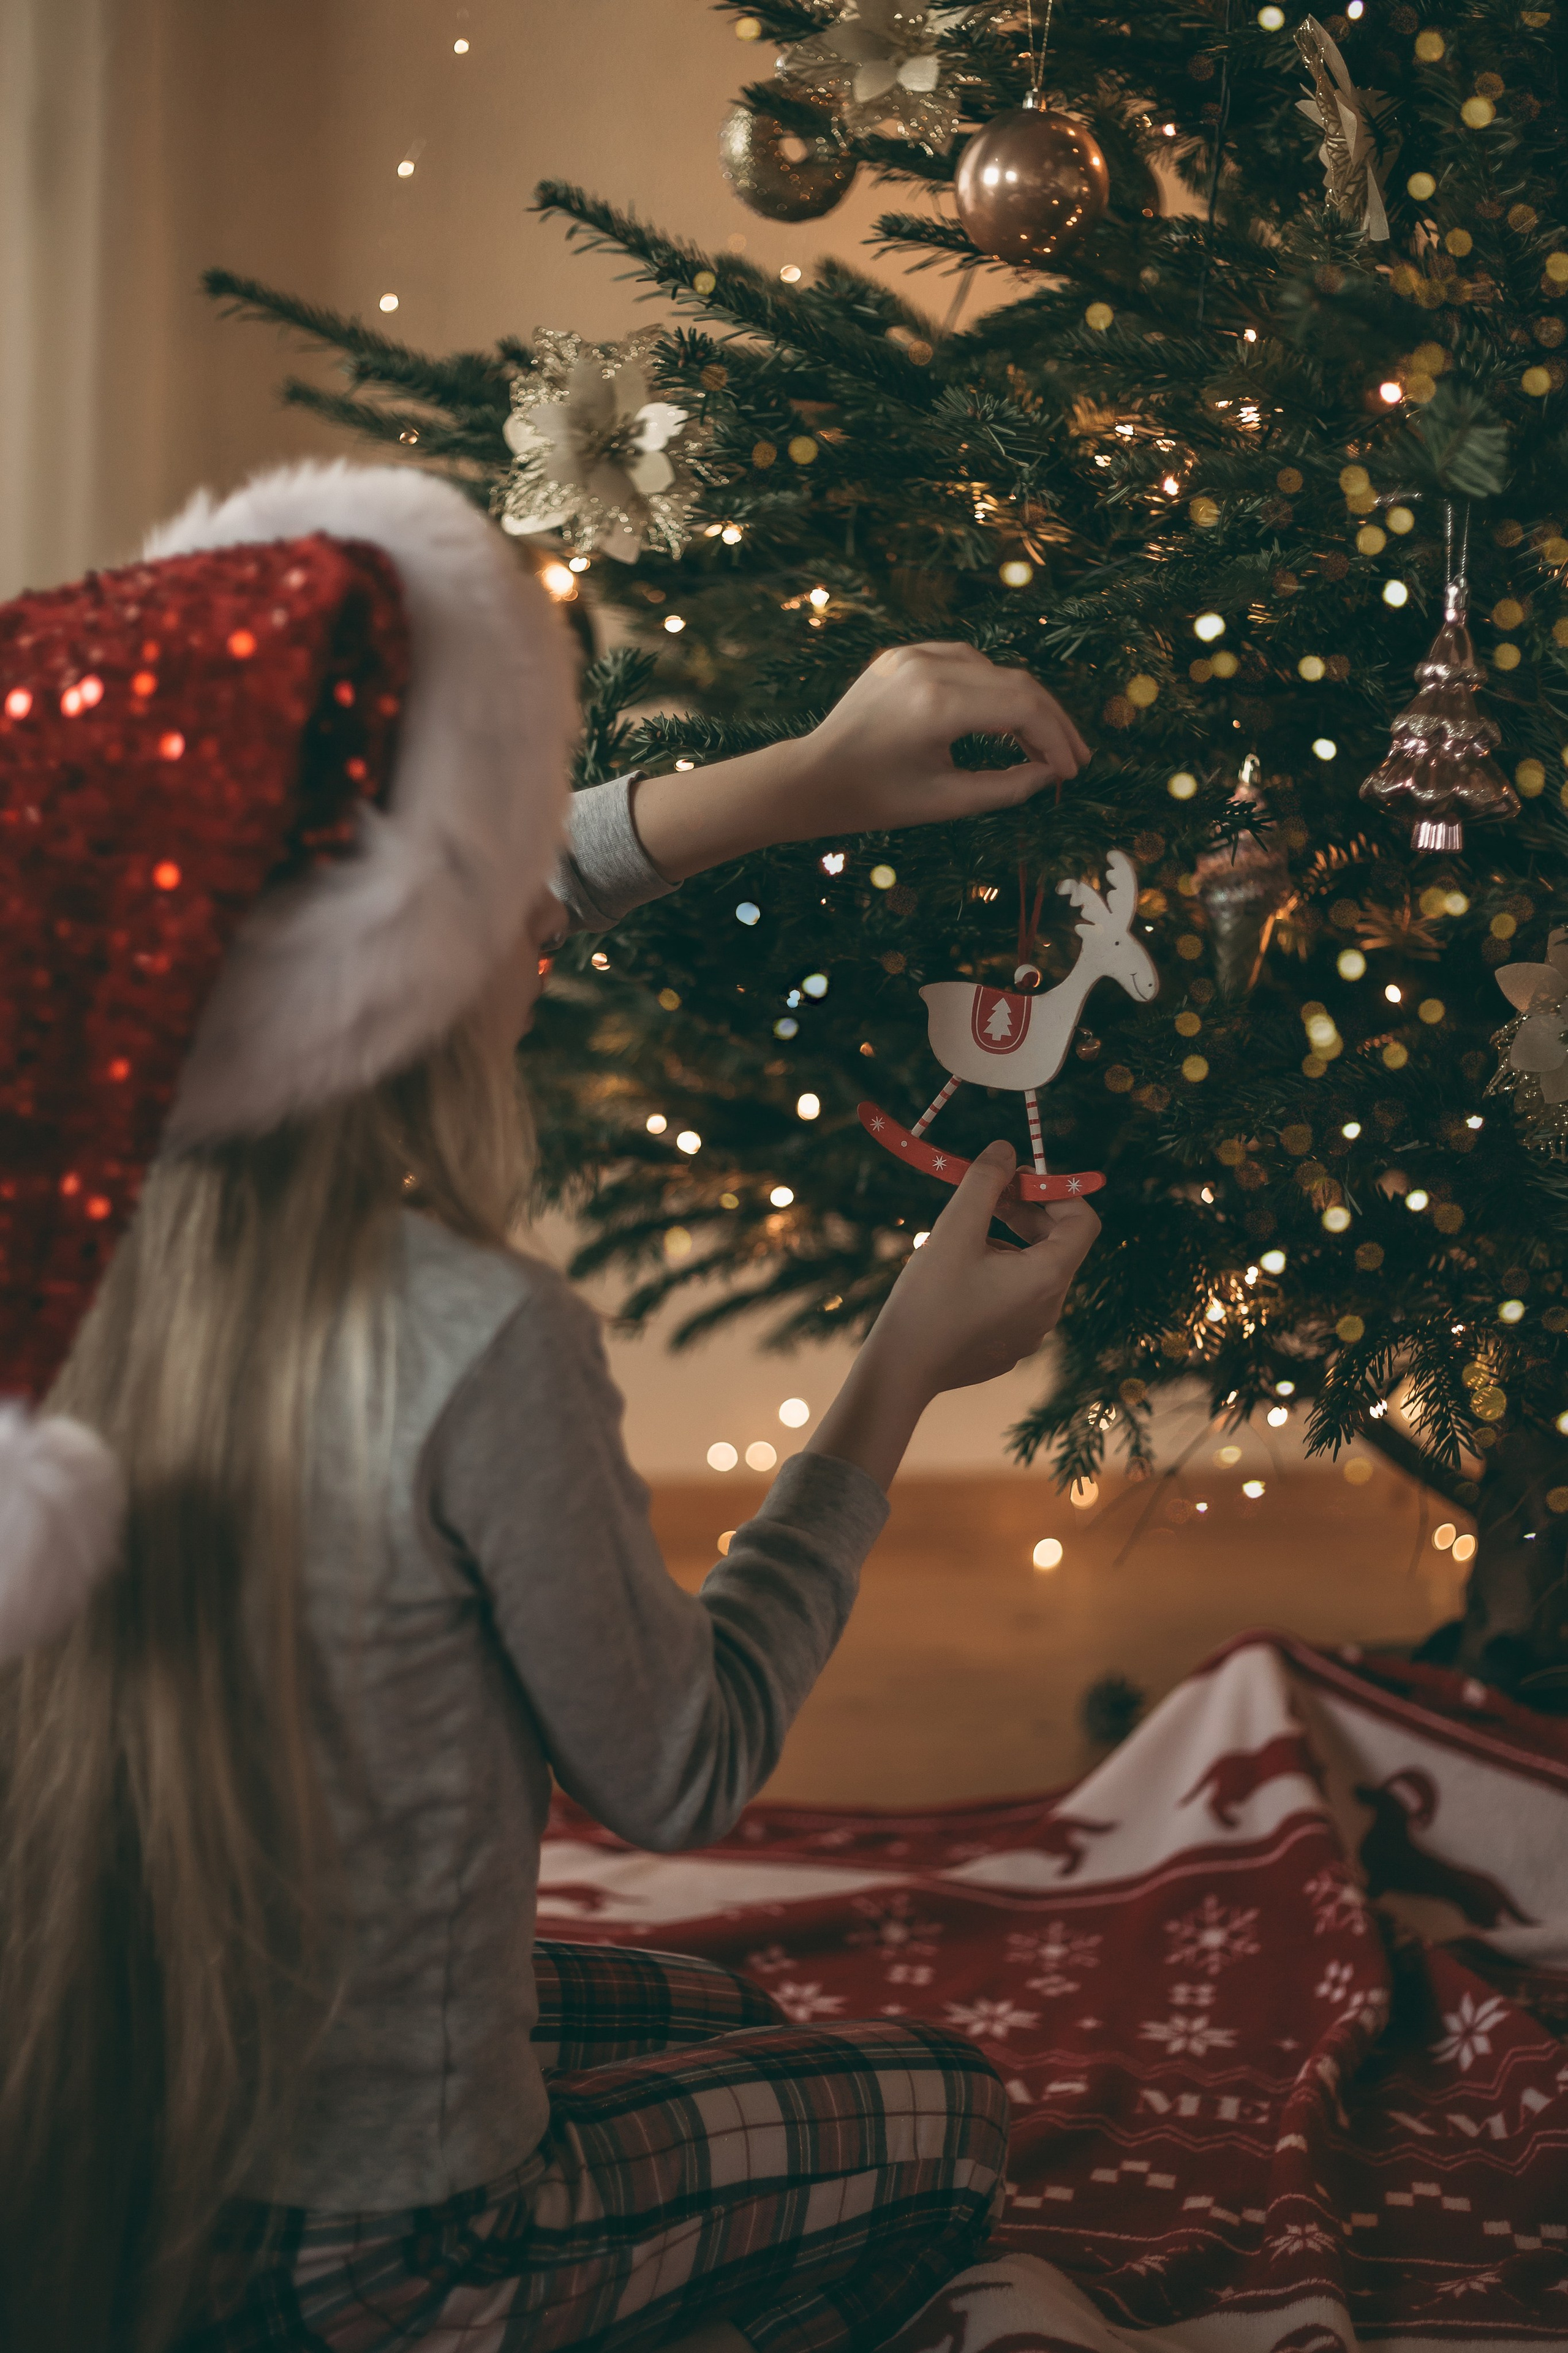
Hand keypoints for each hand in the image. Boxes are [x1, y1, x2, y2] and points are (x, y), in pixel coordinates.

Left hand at [629, 642, 1087, 881]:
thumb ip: (1005, 788)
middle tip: (1073, 759)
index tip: (1070, 772)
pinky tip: (1003, 719)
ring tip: (1041, 745)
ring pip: (994, 669)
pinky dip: (991, 687)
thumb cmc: (872, 799)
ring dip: (1023, 704)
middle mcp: (927, 667)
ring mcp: (912, 654)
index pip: (1022, 708)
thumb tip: (1048, 775)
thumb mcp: (944, 802)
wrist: (810, 778)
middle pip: (1016, 683)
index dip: (1055, 740)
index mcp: (936, 704)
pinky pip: (964, 661)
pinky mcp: (902, 654)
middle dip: (1050, 723)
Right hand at [869, 1141, 1099, 1396]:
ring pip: (1033, 1270)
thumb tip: (1006, 1149)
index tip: (1015, 1179)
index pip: (1083, 1222)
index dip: (1055, 1192)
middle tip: (986, 1195)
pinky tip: (957, 1275)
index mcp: (1046, 1278)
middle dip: (1026, 1212)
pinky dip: (997, 1274)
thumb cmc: (927, 1299)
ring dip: (1007, 1242)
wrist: (900, 1371)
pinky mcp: (1009, 1345)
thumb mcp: (955, 1229)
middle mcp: (1049, 1308)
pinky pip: (1017, 1298)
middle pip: (1057, 1244)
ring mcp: (1031, 1332)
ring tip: (962, 1238)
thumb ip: (985, 1182)